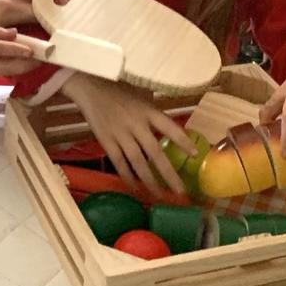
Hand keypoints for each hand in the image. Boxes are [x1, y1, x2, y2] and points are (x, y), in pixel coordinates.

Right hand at [61, 73, 196, 197]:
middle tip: (180, 192)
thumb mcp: (141, 97)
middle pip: (155, 152)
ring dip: (149, 181)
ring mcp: (120, 134)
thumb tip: (174, 128)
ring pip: (138, 162)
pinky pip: (119, 163)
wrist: (90, 90)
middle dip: (168, 174)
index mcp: (148, 111)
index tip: (195, 155)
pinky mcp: (106, 141)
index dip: (183, 141)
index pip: (169, 127)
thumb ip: (154, 113)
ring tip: (160, 195)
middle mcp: (136, 124)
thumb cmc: (120, 93)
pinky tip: (136, 187)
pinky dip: (128, 176)